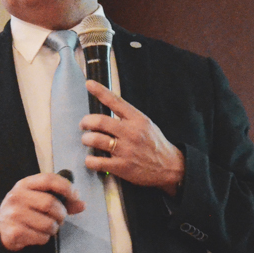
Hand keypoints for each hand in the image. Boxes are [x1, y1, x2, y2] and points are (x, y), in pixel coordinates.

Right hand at [0, 172, 84, 251]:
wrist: (0, 228)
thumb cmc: (25, 210)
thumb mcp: (38, 199)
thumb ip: (62, 200)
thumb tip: (82, 205)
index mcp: (24, 184)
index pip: (48, 179)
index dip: (66, 187)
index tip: (76, 196)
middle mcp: (16, 197)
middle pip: (50, 203)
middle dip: (61, 214)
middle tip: (59, 219)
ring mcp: (13, 215)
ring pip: (48, 223)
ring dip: (53, 228)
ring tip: (48, 227)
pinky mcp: (13, 232)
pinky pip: (41, 237)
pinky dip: (44, 238)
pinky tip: (37, 235)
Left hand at [81, 81, 185, 196]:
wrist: (170, 167)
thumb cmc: (155, 145)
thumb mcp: (146, 124)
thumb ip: (128, 118)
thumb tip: (107, 111)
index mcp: (137, 119)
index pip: (115, 101)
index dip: (100, 91)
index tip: (89, 84)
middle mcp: (131, 133)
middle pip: (100, 121)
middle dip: (86, 122)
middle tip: (84, 125)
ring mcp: (126, 150)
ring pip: (95, 140)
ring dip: (86, 139)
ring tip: (87, 140)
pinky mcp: (122, 167)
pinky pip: (97, 162)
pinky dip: (90, 160)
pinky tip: (91, 159)